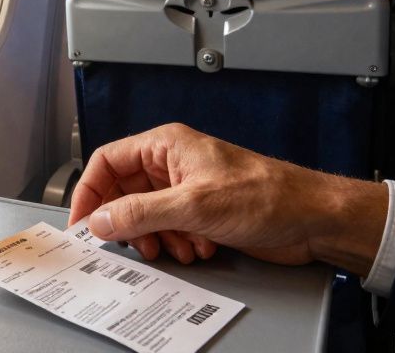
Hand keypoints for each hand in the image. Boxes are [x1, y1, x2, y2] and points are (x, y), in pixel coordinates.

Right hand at [67, 124, 387, 274]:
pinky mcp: (201, 212)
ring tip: (178, 247)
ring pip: (145, 216)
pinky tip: (199, 249)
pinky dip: (176, 244)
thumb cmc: (267, 195)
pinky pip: (168, 230)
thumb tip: (100, 220)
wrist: (311, 218)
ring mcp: (186, 189)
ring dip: (156, 238)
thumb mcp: (194, 205)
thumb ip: (140, 212)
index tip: (82, 222)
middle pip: (124, 193)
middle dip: (128, 223)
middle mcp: (172, 164)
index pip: (107, 161)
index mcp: (165, 145)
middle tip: (134, 244)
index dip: (90, 192)